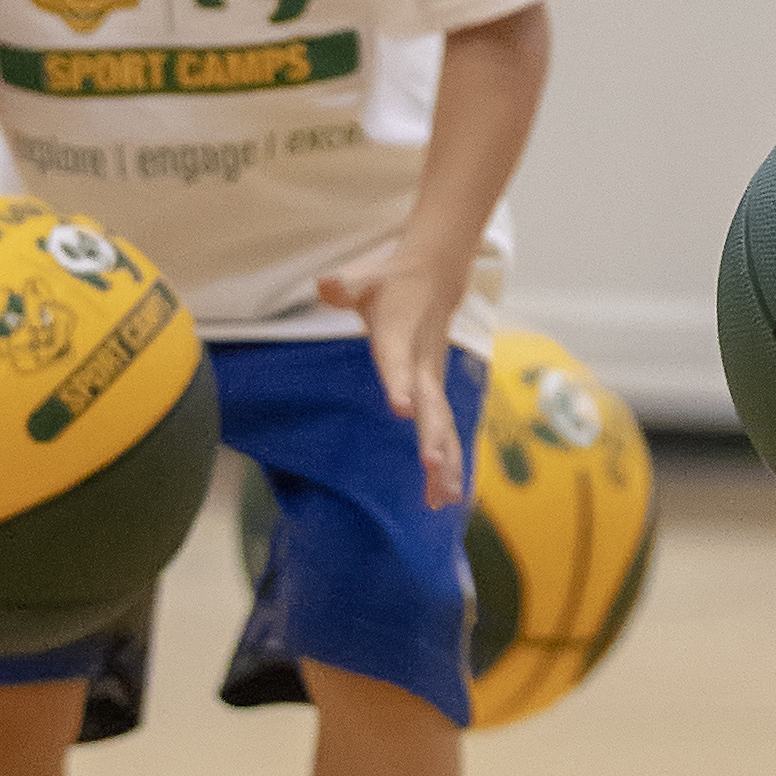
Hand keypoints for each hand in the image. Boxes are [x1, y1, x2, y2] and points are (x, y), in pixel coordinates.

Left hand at [316, 255, 468, 505]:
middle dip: (432, 436)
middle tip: (431, 466)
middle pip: (431, 404)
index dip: (400, 382)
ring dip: (446, 462)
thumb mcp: (364, 277)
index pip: (399, 361)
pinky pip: (446, 434)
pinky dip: (450, 466)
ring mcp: (433, 381)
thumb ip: (346, 283)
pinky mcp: (436, 395)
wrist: (436, 277)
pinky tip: (447, 499)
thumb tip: (326, 282)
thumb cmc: (391, 282)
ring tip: (443, 499)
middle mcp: (422, 364)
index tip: (402, 408)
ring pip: (444, 426)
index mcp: (400, 336)